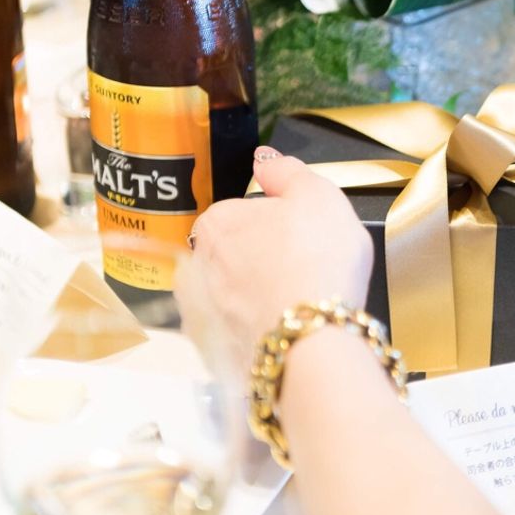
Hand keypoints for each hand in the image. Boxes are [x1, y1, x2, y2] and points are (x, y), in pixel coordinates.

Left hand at [179, 147, 372, 374]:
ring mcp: (202, 314)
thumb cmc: (316, 262)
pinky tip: (287, 329)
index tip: (303, 237)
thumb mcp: (318, 194)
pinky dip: (261, 330)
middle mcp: (196, 267)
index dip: (280, 225)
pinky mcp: (216, 352)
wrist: (311, 337)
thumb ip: (287, 170)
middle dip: (265, 261)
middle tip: (305, 269)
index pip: (246, 214)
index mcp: (216, 222)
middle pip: (237, 256)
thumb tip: (265, 161)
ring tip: (299, 304)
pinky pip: (241, 333)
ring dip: (261, 298)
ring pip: (237, 296)